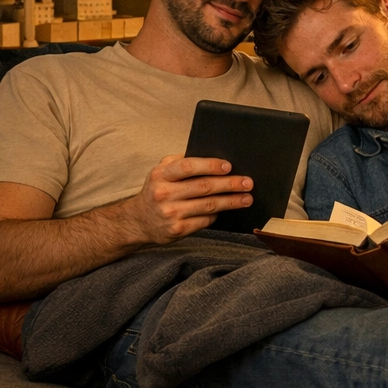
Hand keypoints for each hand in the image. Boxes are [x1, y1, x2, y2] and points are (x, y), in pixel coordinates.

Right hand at [122, 154, 253, 243]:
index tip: (229, 166)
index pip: (188, 167)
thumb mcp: (161, 172)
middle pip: (204, 187)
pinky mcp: (177, 230)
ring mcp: (170, 213)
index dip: (210, 166)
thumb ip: (180, 162)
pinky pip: (205, 220)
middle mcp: (163, 194)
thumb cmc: (157, 191)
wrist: (139, 221)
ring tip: (247, 198)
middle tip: (248, 183)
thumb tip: (212, 158)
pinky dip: (217, 214)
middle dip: (229, 184)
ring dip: (231, 202)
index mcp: (160, 175)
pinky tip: (226, 211)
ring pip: (208, 205)